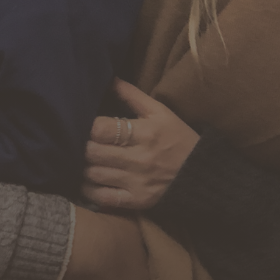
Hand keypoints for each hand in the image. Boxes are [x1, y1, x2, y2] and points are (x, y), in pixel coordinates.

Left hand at [83, 80, 199, 210]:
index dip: (86, 126)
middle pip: (93, 152)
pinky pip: (103, 198)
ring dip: (82, 166)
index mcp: (145, 132)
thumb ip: (132, 95)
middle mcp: (139, 158)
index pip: (102, 129)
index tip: (82, 123)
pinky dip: (89, 190)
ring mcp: (138, 182)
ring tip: (81, 159)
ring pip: (94, 174)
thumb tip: (110, 79)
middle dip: (80, 146)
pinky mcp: (137, 201)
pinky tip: (88, 181)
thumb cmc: (178, 138)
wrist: (204, 174)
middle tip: (76, 142)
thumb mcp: (160, 112)